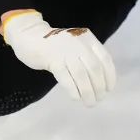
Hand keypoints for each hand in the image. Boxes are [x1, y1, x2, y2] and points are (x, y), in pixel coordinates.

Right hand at [1, 11, 115, 106]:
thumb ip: (88, 56)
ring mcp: (65, 51)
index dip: (110, 76)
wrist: (30, 36)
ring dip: (88, 92)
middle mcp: (79, 43)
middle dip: (99, 87)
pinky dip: (73, 90)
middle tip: (99, 99)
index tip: (109, 89)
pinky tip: (76, 98)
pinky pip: (66, 78)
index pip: (105, 59)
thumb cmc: (56, 45)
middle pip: (95, 68)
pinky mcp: (52, 59)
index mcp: (88, 38)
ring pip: (82, 75)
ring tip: (90, 103)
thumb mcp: (76, 44)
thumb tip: (101, 82)